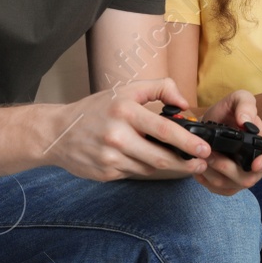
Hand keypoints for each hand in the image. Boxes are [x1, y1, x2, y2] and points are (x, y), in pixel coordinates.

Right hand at [42, 77, 209, 181]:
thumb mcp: (125, 90)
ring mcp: (110, 158)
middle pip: (161, 158)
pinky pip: (136, 173)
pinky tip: (155, 163)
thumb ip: (159, 89)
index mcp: (124, 112)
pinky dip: (149, 169)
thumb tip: (184, 103)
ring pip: (150, 168)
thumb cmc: (96, 110)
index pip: (164, 130)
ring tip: (186, 164)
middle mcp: (117, 136)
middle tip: (203, 163)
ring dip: (171, 168)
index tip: (204, 148)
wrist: (57, 132)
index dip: (187, 142)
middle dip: (186, 163)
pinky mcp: (106, 173)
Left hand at [197, 90, 261, 194]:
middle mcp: (257, 163)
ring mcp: (242, 175)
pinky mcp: (227, 183)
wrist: (212, 122)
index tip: (255, 164)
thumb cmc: (229, 111)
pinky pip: (219, 189)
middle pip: (250, 178)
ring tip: (201, 158)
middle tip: (210, 154)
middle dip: (227, 168)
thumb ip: (245, 105)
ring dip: (213, 174)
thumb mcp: (239, 98)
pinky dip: (206, 181)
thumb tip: (245, 122)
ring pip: (232, 186)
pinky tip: (199, 167)